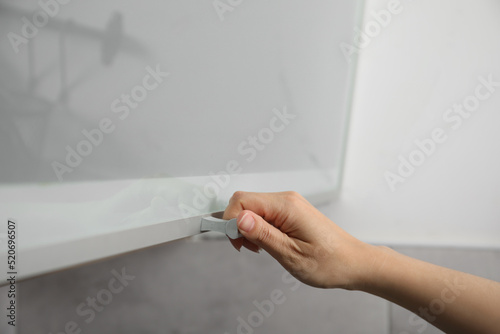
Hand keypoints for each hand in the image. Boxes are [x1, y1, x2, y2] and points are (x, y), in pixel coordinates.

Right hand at [223, 191, 377, 288]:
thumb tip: (238, 218)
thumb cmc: (330, 262)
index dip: (230, 221)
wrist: (354, 263)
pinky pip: (265, 213)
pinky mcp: (291, 212)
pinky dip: (259, 228)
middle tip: (247, 248)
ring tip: (260, 249)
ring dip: (248, 228)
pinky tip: (268, 244)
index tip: (235, 242)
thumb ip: (262, 234)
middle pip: (245, 201)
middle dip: (237, 225)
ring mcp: (290, 204)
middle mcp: (287, 199)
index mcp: (286, 206)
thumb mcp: (290, 254)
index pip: (242, 201)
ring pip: (254, 208)